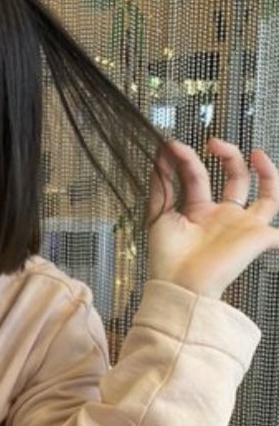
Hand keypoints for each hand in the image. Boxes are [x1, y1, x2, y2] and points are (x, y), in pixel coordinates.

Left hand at [147, 137, 278, 297]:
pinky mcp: (257, 238)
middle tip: (211, 142)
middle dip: (226, 155)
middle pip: (235, 177)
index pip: (197, 176)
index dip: (185, 159)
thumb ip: (161, 186)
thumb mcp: (158, 215)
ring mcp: (242, 225)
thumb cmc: (166, 258)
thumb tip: (160, 157)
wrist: (178, 284)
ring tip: (254, 152)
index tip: (171, 145)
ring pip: (267, 194)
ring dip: (266, 171)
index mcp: (199, 210)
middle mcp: (223, 216)